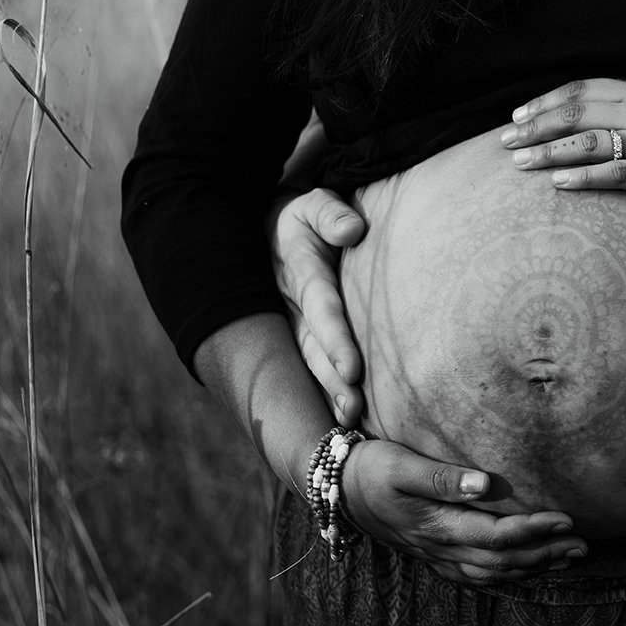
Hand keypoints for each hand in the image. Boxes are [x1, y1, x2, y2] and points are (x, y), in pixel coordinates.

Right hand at [268, 188, 366, 425]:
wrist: (271, 226)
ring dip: (329, 392)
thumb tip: (354, 229)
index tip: (354, 371)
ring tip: (351, 421)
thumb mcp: (313, 204)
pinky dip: (325, 393)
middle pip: (313, 347)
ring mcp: (292, 324)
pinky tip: (346, 421)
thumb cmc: (306, 216)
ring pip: (309, 363)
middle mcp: (293, 306)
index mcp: (301, 274)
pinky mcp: (298, 335)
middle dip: (332, 380)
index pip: (322, 310)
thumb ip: (331, 213)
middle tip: (354, 411)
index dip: (336, 340)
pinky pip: (310, 366)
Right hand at [341, 439, 587, 584]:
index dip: (535, 530)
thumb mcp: (401, 465)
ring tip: (566, 558)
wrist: (335, 488)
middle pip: (502, 560)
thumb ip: (442, 478)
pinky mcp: (431, 554)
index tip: (567, 519)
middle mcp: (440, 547)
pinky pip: (475, 575)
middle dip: (545, 554)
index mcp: (437, 526)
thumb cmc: (370, 468)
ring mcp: (436, 556)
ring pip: (492, 573)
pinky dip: (505, 575)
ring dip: (531, 567)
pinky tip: (523, 569)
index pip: (497, 535)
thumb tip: (485, 484)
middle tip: (583, 545)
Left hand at [500, 75, 625, 204]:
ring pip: (589, 142)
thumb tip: (616, 99)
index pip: (586, 89)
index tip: (520, 114)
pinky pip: (616, 173)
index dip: (549, 101)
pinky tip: (558, 183)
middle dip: (536, 126)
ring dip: (549, 152)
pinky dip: (584, 177)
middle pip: (577, 112)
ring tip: (519, 163)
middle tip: (505, 140)